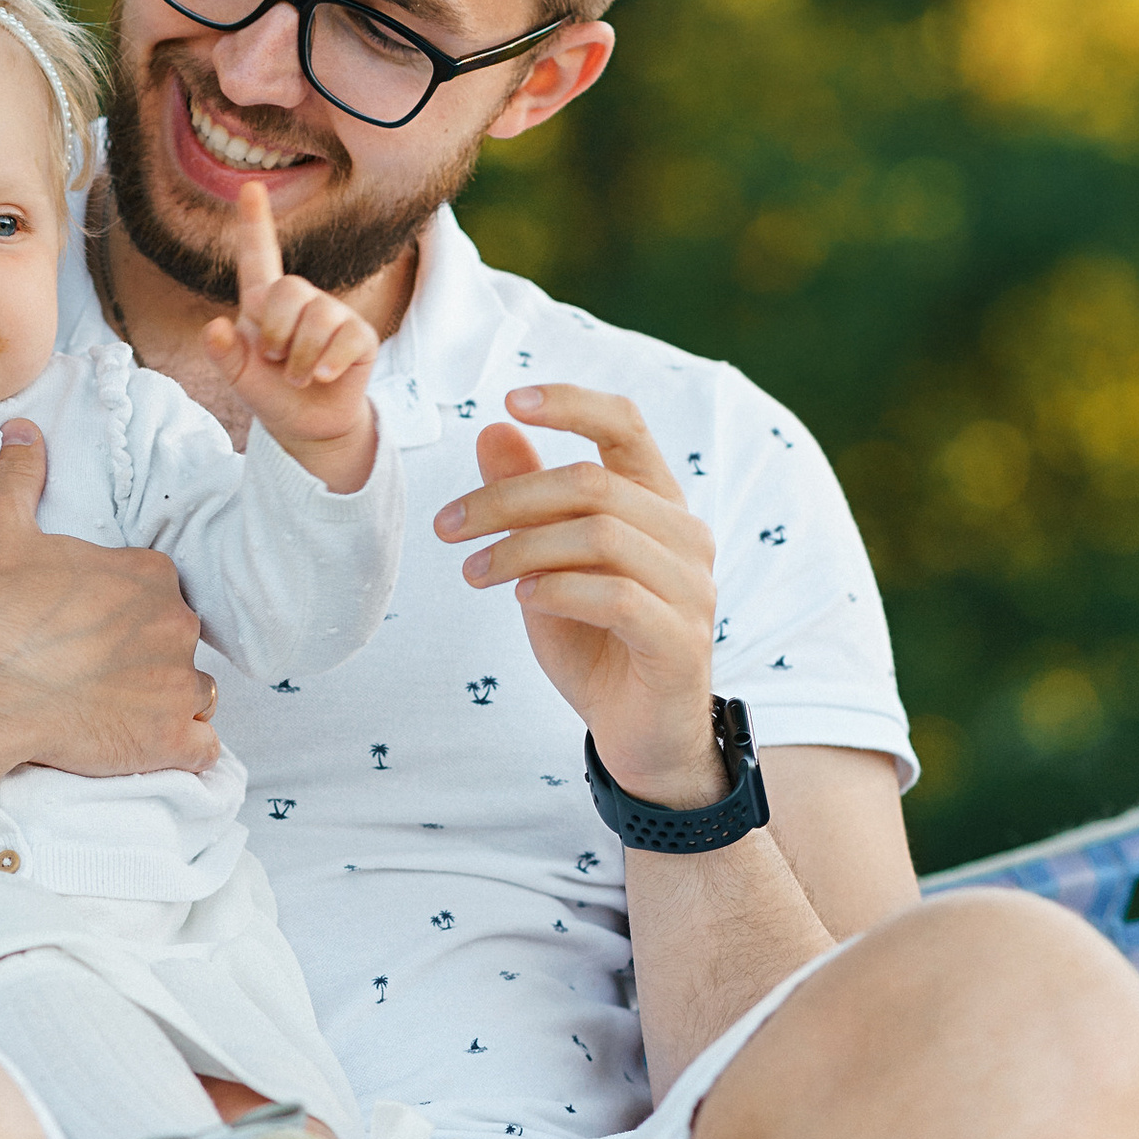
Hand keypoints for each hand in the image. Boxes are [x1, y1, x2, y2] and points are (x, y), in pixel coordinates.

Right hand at [0, 420, 220, 774]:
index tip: (94, 629)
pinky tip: (146, 747)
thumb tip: (22, 429)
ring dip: (169, 701)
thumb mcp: (2, 527)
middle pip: (179, 640)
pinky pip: (202, 748)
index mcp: (149, 574)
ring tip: (121, 712)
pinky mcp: (172, 739)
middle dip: (150, 656)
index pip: (159, 589)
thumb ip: (20, 475)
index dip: (129, 610)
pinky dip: (182, 749)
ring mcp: (179, 684)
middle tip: (101, 674)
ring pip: (198, 693)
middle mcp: (177, 624)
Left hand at [202, 182, 379, 491]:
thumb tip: (212, 328)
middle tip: (276, 360)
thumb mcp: (240, 377)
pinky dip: (327, 363)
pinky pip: (346, 337)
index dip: (255, 222)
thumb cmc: (271, 393)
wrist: (307, 427)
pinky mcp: (360, 336)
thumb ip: (224, 354)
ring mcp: (333, 316)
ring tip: (297, 377)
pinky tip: (321, 377)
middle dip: (277, 331)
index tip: (251, 187)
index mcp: (265, 303)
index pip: (259, 256)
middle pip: (289, 289)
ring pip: (319, 315)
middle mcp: (302, 301)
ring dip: (300, 357)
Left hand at [434, 387, 721, 804]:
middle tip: (447, 526)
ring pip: (600, 536)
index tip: (509, 401)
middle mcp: (685, 536)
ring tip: (473, 572)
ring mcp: (691, 588)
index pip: (626, 426)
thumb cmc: (595, 644)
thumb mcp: (547, 564)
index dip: (571, 404)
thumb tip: (494, 430)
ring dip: (521, 548)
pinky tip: (521, 599)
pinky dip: (557, 590)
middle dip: (507, 498)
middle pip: (592, 484)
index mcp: (658, 504)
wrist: (638, 736)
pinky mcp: (680, 640)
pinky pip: (614, 596)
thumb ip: (529, 499)